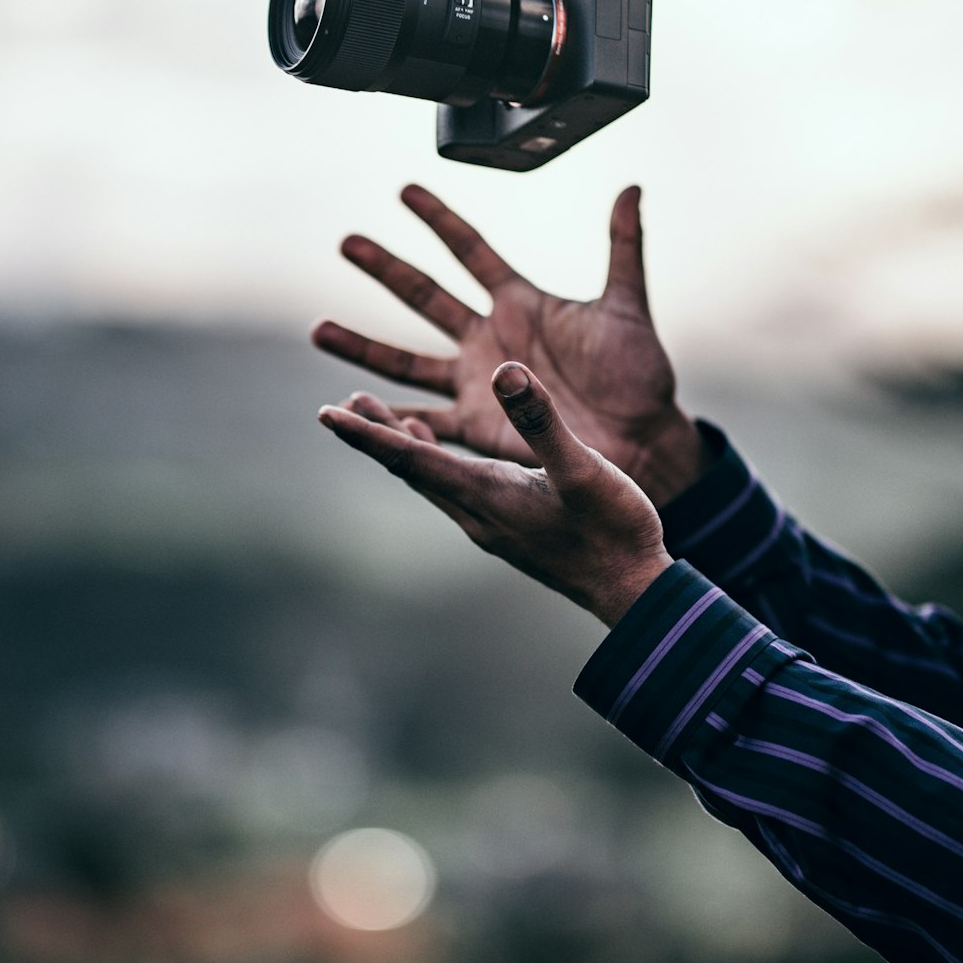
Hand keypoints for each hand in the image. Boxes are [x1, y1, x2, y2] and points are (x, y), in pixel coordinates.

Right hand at [313, 184, 711, 506]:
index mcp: (522, 304)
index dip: (439, 220)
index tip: (404, 190)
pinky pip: (423, 423)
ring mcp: (478, 383)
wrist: (643, 440)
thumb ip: (623, 247)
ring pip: (407, 361)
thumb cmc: (638, 376)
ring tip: (319, 329)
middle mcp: (490, 339)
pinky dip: (389, 419)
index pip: (471, 251)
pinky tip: (353, 410)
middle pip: (425, 297)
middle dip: (385, 270)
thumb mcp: (627, 307)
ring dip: (363, 346)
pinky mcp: (478, 427)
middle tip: (346, 242)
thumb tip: (630, 186)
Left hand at [318, 363, 672, 628]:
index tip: (327, 413)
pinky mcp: (510, 528)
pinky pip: (457, 489)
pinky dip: (439, 461)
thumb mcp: (582, 468)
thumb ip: (541, 421)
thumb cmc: (613, 531)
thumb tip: (505, 371)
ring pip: (433, 479)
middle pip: (411, 468)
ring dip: (405, 447)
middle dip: (376, 434)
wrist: (634, 591)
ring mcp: (492, 524)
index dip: (367, 434)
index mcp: (486, 494)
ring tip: (383, 416)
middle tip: (342, 404)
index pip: (410, 459)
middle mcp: (478, 512)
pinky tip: (447, 453)